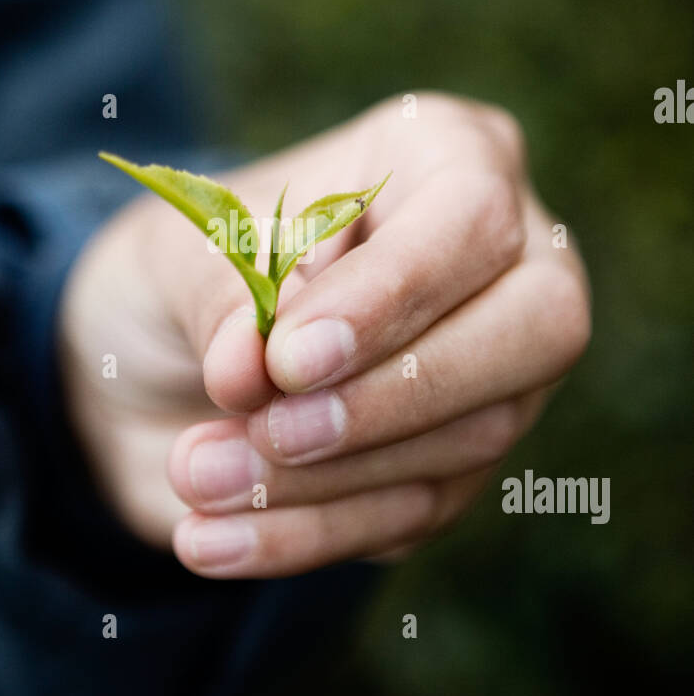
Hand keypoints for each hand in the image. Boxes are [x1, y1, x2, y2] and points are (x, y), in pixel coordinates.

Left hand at [57, 94, 590, 577]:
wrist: (158, 364)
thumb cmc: (183, 270)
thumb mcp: (174, 252)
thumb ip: (221, 294)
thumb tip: (254, 370)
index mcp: (443, 156)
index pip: (470, 218)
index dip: (391, 297)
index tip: (285, 360)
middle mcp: (502, 259)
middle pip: (537, 327)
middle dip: (397, 396)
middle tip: (271, 431)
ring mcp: (495, 370)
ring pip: (475, 437)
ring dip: (326, 479)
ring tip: (194, 477)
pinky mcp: (457, 466)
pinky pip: (414, 515)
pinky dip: (306, 536)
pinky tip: (212, 539)